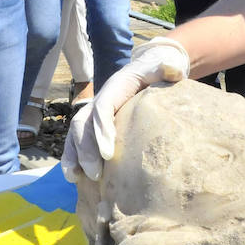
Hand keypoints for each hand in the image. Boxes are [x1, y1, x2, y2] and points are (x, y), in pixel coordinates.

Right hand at [61, 36, 189, 181]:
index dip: (102, 129)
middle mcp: (98, 100)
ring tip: (77, 178)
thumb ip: (168, 68)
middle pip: (83, 124)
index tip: (108, 154)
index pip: (103, 108)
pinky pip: (75, 141)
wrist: (144, 71)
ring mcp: (93, 113)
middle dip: (86, 150)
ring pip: (75, 134)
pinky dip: (72, 158)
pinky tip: (73, 177)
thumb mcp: (163, 67)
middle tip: (96, 174)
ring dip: (75, 156)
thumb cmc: (154, 73)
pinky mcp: (92, 125)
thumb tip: (173, 71)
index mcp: (114, 87)